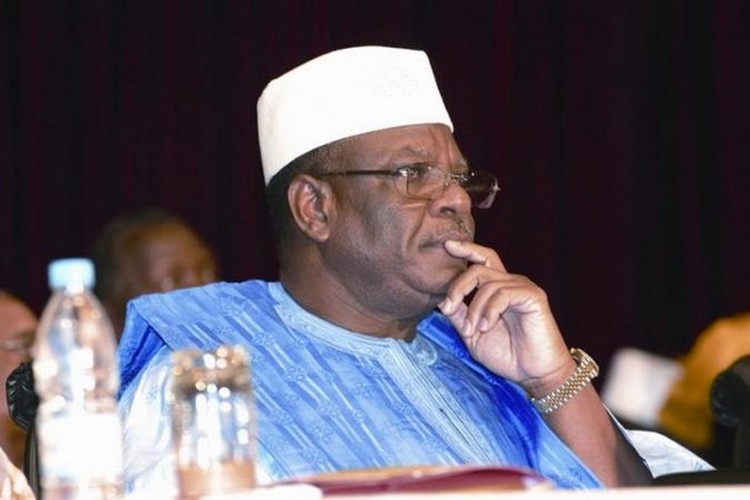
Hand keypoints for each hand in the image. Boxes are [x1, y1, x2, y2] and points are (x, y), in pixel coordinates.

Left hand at [438, 240, 574, 393]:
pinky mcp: (533, 297)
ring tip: (473, 330)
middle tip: (448, 307)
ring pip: (487, 283)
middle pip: (478, 268)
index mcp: (497, 289)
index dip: (466, 249)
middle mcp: (510, 284)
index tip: (446, 245)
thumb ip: (460, 316)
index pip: (482, 260)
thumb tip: (443, 301)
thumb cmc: (507, 356)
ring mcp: (523, 288)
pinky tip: (486, 326)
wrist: (534, 374)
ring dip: (474, 309)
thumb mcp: (474, 335)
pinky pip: (503, 294)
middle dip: (458, 285)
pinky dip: (489, 310)